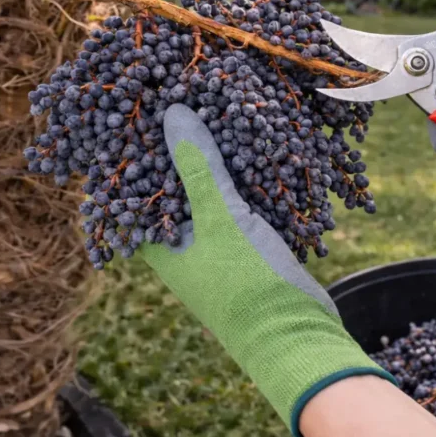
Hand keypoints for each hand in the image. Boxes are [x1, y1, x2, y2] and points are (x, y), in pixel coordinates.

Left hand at [139, 104, 393, 436]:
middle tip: (188, 100)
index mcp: (161, 246)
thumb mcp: (221, 218)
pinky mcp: (250, 248)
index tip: (143, 109)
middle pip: (177, 188)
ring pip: (213, 195)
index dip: (138, 152)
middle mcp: (185, 246)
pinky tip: (259, 147)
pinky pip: (243, 206)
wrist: (299, 336)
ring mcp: (218, 248)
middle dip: (185, 149)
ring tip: (222, 111)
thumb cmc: (247, 283)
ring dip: (221, 161)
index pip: (136, 192)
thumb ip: (199, 167)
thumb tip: (173, 114)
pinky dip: (249, 180)